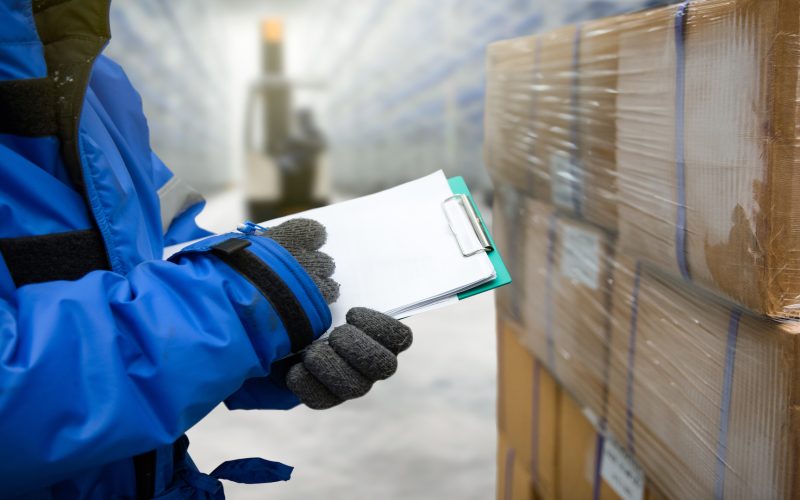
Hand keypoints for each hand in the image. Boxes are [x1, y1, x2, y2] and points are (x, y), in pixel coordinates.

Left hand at [264, 219, 412, 408]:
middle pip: (386, 366)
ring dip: (333, 366)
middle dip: (359, 349)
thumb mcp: (283, 260)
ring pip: (357, 387)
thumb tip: (316, 231)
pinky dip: (308, 383)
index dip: (384, 328)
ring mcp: (342, 378)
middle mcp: (362, 354)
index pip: (400, 336)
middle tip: (334, 334)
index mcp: (368, 323)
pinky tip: (292, 369)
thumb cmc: (273, 290)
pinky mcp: (318, 395)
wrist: (242, 325)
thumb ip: (298, 239)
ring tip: (310, 351)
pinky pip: (323, 399)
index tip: (352, 312)